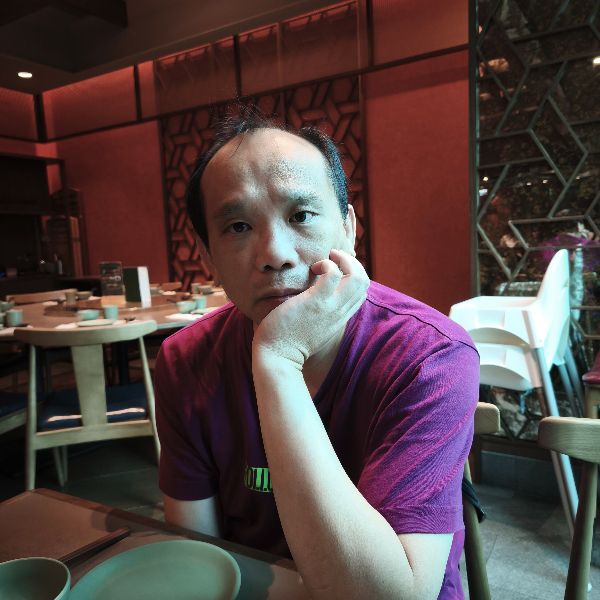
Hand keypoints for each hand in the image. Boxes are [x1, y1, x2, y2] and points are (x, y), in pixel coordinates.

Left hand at [252, 249, 369, 365]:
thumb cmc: (287, 341)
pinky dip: (326, 264)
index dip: (353, 276)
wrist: (277, 357)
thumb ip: (318, 314)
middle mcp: (340, 313)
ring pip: (357, 276)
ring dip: (343, 260)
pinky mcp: (316, 302)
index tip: (335, 270)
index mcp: (339, 318)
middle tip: (334, 259)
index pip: (361, 293)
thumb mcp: (311, 328)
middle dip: (352, 263)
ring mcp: (330, 307)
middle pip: (364, 282)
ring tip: (327, 259)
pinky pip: (333, 274)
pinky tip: (313, 268)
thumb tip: (311, 299)